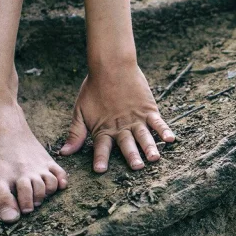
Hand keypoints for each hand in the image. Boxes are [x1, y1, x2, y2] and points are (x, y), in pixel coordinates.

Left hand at [59, 63, 175, 171]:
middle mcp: (121, 126)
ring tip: (154, 158)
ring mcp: (136, 118)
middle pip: (127, 143)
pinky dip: (164, 130)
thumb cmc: (93, 88)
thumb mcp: (80, 111)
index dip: (100, 158)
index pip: (102, 147)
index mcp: (104, 128)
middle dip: (131, 155)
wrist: (111, 65)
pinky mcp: (148, 109)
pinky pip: (157, 121)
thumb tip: (64, 153)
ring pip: (143, 135)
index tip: (100, 170)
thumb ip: (75, 133)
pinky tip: (170, 139)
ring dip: (149, 147)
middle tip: (136, 167)